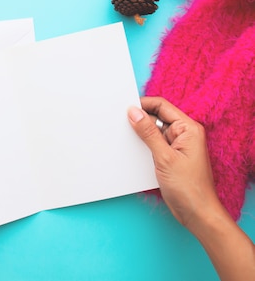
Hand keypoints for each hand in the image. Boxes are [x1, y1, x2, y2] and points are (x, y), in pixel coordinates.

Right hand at [128, 96, 254, 280]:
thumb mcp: (164, 157)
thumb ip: (148, 133)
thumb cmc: (189, 188)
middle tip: (121, 123)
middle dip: (139, 120)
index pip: (162, 106)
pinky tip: (133, 152)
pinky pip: (154, 145)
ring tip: (126, 139)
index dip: (143, 105)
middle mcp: (184, 135)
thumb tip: (134, 112)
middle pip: (157, 117)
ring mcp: (177, 146)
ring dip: (140, 135)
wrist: (197, 214)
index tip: (124, 108)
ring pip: (153, 132)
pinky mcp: (171, 157)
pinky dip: (143, 147)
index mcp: (188, 129)